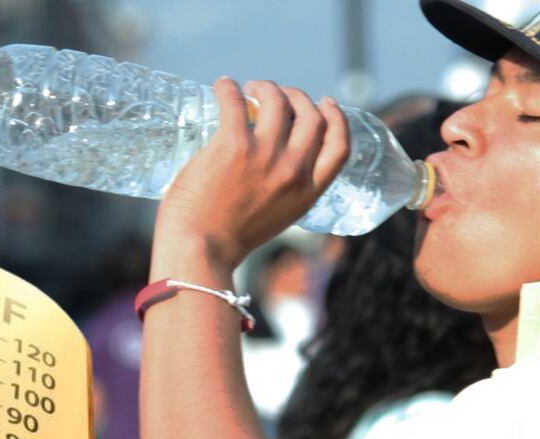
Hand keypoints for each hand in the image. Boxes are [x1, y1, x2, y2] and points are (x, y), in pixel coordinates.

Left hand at [154, 77, 349, 270]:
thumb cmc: (226, 240)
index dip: (337, 118)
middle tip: (275, 93)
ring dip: (265, 87)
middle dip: (297, 96)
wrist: (199, 252)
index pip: (339, 147)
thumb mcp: (274, 218)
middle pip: (312, 116)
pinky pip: (236, 101)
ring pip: (277, 100)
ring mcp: (265, 156)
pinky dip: (229, 88)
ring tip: (249, 88)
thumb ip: (281, 192)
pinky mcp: (233, 146)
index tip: (326, 103)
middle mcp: (293, 172)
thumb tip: (267, 160)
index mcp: (307, 193)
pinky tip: (222, 85)